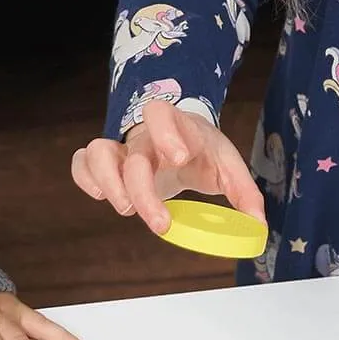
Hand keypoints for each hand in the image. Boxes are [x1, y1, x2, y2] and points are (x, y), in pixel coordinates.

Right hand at [71, 99, 264, 234]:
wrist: (177, 141)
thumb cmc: (201, 152)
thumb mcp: (226, 165)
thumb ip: (244, 193)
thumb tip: (257, 226)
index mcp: (177, 127)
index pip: (161, 113)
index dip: (165, 132)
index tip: (178, 159)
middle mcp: (144, 137)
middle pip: (134, 155)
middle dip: (144, 192)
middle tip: (161, 224)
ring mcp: (120, 149)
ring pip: (97, 153)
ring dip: (108, 184)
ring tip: (126, 209)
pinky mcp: (104, 164)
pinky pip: (81, 164)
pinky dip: (85, 180)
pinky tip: (101, 196)